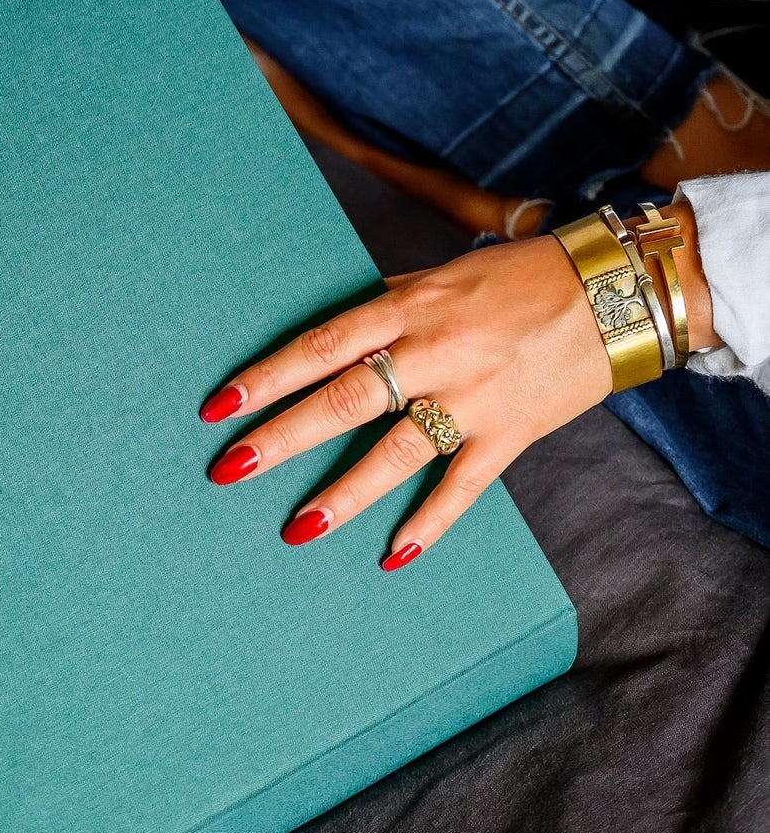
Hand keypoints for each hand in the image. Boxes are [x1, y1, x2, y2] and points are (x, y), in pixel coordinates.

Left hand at [200, 236, 618, 568]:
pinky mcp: (511, 433)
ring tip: (296, 529)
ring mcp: (474, 396)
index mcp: (409, 307)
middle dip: (282, 438)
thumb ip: (384, 309)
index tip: (219, 406)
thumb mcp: (438, 277)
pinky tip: (393, 555)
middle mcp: (436, 351)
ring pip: (396, 452)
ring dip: (343, 495)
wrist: (614, 292)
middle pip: (345, 400)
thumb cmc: (515, 280)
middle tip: (231, 469)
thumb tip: (326, 339)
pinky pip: (463, 485)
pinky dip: (429, 522)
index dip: (267, 376)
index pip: (322, 345)